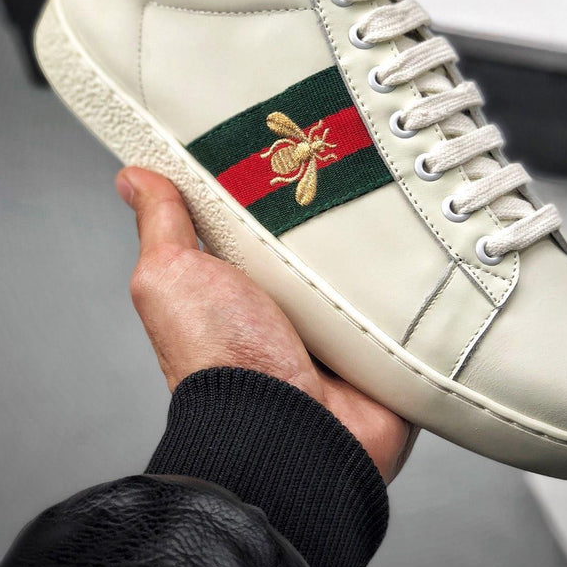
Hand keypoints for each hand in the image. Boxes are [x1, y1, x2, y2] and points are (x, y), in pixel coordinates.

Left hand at [116, 167, 415, 483]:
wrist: (288, 428)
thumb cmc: (221, 359)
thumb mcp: (173, 275)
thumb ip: (162, 225)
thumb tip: (134, 178)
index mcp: (244, 284)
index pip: (264, 218)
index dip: (276, 181)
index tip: (293, 137)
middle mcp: (294, 306)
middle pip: (323, 237)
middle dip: (339, 204)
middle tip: (357, 160)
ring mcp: (344, 328)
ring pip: (373, 264)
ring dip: (385, 241)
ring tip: (399, 194)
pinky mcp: (388, 346)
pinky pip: (414, 300)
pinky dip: (422, 280)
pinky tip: (432, 245)